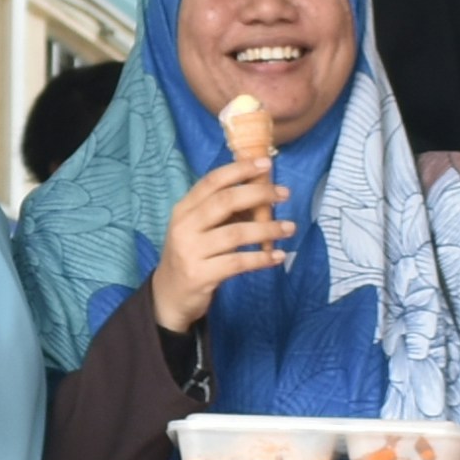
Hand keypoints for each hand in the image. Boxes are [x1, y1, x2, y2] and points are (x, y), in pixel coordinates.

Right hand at [138, 156, 295, 341]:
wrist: (169, 295)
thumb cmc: (191, 255)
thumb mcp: (198, 228)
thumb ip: (222, 210)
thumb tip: (261, 188)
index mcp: (184, 209)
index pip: (212, 181)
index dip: (240, 169)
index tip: (266, 164)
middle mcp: (184, 226)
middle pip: (225, 201)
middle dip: (258, 193)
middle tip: (284, 193)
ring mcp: (190, 251)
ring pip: (236, 233)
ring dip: (267, 229)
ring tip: (289, 227)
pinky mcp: (200, 275)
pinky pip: (237, 262)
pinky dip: (261, 258)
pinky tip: (278, 256)